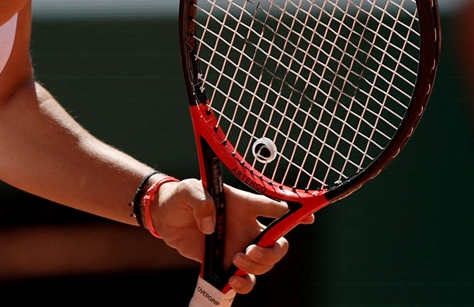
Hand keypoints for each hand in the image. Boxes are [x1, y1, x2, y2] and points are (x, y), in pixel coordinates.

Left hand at [151, 178, 297, 294]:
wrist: (164, 216)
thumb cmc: (181, 196)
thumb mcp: (188, 190)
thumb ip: (201, 200)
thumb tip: (210, 225)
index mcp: (243, 204)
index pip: (274, 207)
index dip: (294, 213)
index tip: (309, 219)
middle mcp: (246, 227)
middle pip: (277, 242)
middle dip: (274, 251)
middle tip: (252, 251)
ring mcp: (238, 246)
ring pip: (264, 263)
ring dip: (258, 267)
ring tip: (236, 261)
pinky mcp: (224, 263)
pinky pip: (244, 279)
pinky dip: (244, 283)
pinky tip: (232, 280)